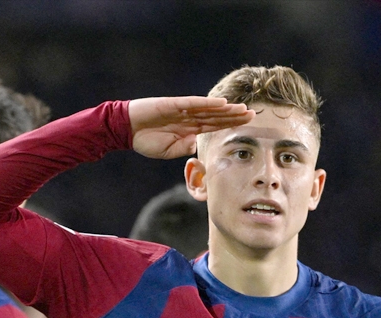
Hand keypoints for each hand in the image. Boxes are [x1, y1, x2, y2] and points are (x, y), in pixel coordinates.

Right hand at [127, 96, 254, 159]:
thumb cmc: (146, 140)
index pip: (214, 127)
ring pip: (209, 109)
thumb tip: (198, 146)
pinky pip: (194, 104)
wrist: (126, 130)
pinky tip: (221, 104)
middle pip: (216, 117)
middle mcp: (189, 118)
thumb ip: (185, 148)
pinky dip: (208, 104)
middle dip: (234, 117)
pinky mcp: (173, 105)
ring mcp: (182, 110)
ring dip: (226, 110)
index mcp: (189, 129)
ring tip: (242, 109)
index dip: (230, 126)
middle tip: (253, 115)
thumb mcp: (170, 150)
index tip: (246, 126)